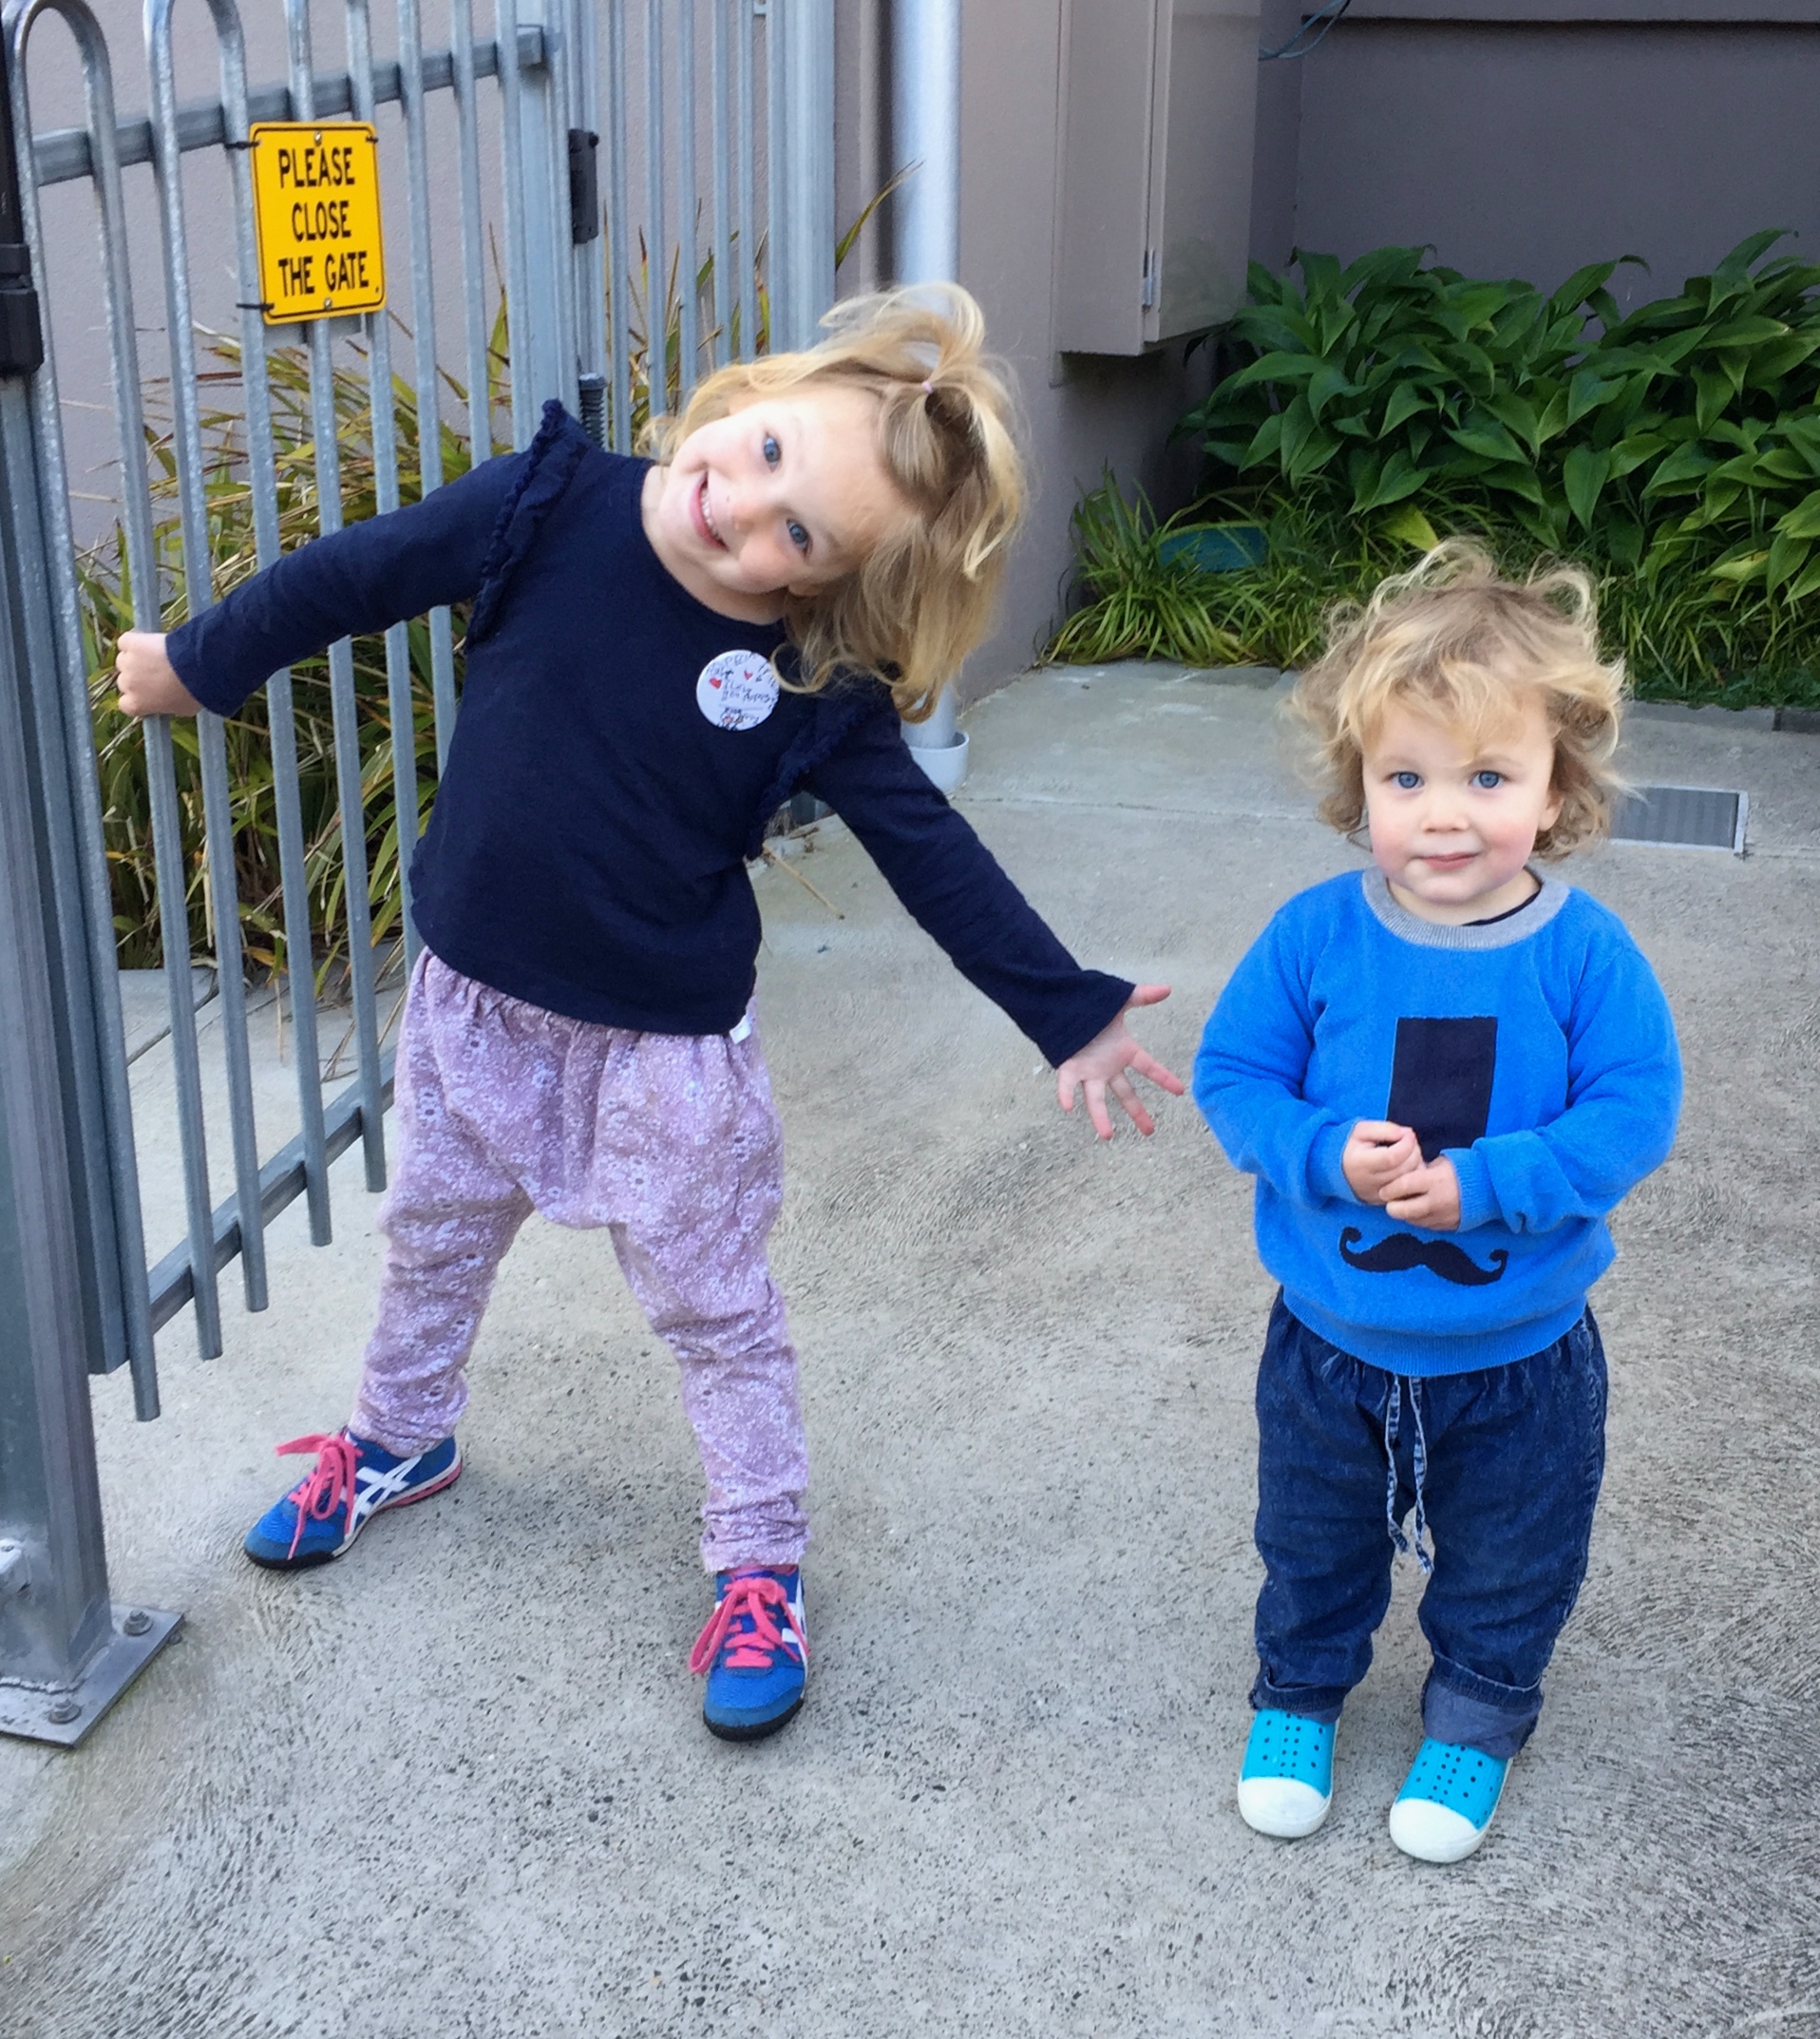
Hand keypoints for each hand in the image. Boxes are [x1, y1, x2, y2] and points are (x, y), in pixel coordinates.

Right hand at [115, 631, 200, 717]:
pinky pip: (126, 641)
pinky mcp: (130, 643)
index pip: (125, 704)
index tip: (147, 693)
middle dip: (138, 677)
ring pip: (124, 659)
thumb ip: (167, 707)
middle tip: (158, 672)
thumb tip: (168, 703)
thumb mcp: (182, 709)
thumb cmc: (192, 693)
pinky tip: (149, 642)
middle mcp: (126, 684)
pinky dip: (136, 640)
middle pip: (125, 680)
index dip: (136, 697)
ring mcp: (126, 662)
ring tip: (157, 656)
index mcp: (136, 704)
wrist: (196, 668)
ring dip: (136, 658)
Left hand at [1055, 985, 1186, 1138]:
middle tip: (1149, 1132)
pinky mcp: (1069, 1067)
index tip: (1180, 1091)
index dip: (1164, 1078)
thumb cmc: (1092, 1004)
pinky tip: (1068, 1107)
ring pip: (1096, 1098)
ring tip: (1107, 1135)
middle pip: (1125, 1093)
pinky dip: (1067, 1094)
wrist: (1063, 1003)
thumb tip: (1167, 989)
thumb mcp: (1121, 999)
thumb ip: (1143, 996)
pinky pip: (1067, 1085)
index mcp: (1123, 1051)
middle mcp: (1107, 1066)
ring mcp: (1089, 1070)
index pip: (1148, 1067)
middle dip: (1137, 1112)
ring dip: (1100, 1116)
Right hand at [1342, 1120, 1419, 1203]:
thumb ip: (1385, 1129)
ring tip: (1406, 1152)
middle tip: (1407, 1140)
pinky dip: (1413, 1175)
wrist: (1336, 1169)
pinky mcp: (1386, 1201)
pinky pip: (1409, 1189)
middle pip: (1405, 1168)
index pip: (1392, 1157)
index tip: (1408, 1133)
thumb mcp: (1362, 1130)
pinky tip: (1405, 1165)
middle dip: (1413, 1150)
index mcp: (1361, 1164)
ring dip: (1416, 1162)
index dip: (1406, 1143)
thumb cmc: (1351, 1146)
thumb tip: (1407, 1134)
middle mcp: (1371, 1183)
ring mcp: (1379, 1195)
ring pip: (1410, 1179)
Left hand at [1383, 1155, 1461, 1229]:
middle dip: (1392, 1206)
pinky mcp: (1448, 1227)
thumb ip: (1422, 1169)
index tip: (1384, 1190)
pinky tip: (1421, 1211)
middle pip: (1401, 1211)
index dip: (1389, 1190)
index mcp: (1433, 1181)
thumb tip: (1404, 1173)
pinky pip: (1426, 1226)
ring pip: (1411, 1221)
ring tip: (1406, 1205)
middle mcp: (1435, 1201)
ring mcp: (1441, 1217)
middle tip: (1390, 1201)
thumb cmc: (1465, 1169)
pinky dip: (1420, 1219)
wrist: (1492, 1187)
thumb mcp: (1442, 1162)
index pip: (1401, 1187)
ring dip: (1405, 1214)